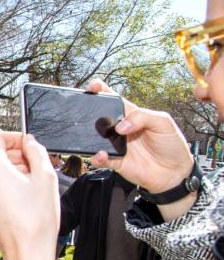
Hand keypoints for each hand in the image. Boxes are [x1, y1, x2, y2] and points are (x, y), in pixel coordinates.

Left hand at [0, 133, 57, 259]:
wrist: (26, 251)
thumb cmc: (35, 221)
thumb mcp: (46, 177)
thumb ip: (36, 151)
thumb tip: (29, 142)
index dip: (15, 138)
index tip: (27, 143)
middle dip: (15, 155)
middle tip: (35, 163)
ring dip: (10, 169)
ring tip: (30, 181)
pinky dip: (3, 182)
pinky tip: (21, 193)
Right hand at [86, 79, 195, 219]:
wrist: (175, 173)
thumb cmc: (171, 145)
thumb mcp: (163, 122)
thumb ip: (141, 117)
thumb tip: (119, 126)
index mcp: (132, 115)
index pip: (114, 100)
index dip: (102, 91)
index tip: (94, 86)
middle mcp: (121, 130)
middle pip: (100, 118)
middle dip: (89, 112)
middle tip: (85, 110)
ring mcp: (116, 146)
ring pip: (95, 138)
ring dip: (90, 136)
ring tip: (91, 134)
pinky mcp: (115, 162)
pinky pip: (100, 159)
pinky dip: (97, 157)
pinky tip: (101, 154)